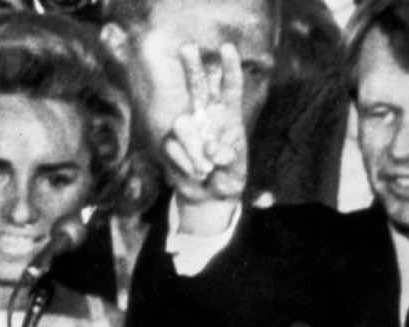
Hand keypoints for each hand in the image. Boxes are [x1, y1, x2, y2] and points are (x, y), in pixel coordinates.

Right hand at [165, 42, 247, 226]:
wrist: (209, 196)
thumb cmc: (228, 177)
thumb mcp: (235, 169)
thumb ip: (228, 158)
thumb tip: (213, 153)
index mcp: (229, 115)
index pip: (230, 87)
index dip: (229, 67)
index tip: (227, 48)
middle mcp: (207, 115)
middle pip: (198, 86)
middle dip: (192, 67)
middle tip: (188, 48)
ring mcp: (188, 127)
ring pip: (182, 123)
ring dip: (192, 149)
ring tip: (206, 171)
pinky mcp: (172, 143)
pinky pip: (172, 146)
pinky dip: (183, 161)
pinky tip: (194, 174)